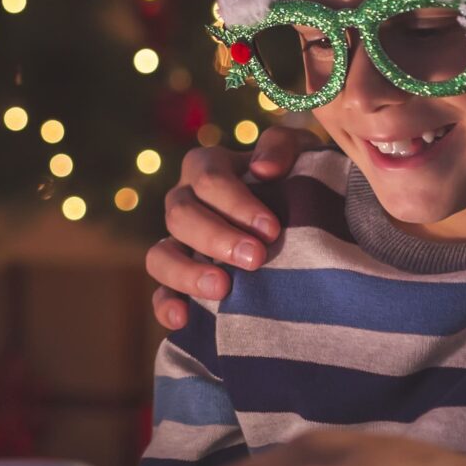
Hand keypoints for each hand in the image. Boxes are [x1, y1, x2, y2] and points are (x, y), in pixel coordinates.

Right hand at [145, 127, 311, 330]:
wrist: (306, 217)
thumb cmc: (298, 179)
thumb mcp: (300, 152)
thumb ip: (281, 146)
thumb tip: (263, 169)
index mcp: (206, 168)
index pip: (209, 179)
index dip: (237, 204)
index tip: (271, 229)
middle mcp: (184, 201)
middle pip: (180, 214)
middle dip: (217, 238)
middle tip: (255, 259)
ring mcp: (178, 243)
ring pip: (160, 254)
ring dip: (186, 272)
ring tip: (221, 289)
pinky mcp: (181, 279)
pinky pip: (161, 293)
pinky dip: (166, 305)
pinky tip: (183, 319)